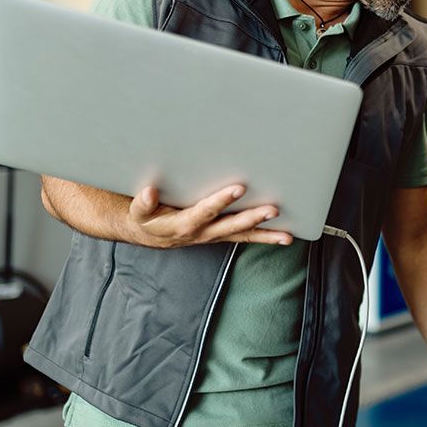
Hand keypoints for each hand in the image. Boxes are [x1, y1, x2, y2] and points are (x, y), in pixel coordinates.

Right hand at [128, 183, 292, 248]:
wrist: (151, 233)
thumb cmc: (147, 217)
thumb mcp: (139, 211)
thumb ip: (143, 203)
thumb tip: (149, 191)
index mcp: (183, 225)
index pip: (205, 212)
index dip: (220, 201)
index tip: (238, 188)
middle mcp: (202, 233)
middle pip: (230, 226)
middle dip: (252, 218)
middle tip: (272, 210)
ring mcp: (214, 235)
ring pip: (242, 235)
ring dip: (265, 236)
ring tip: (287, 237)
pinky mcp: (222, 234)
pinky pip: (245, 237)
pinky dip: (264, 237)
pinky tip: (284, 236)